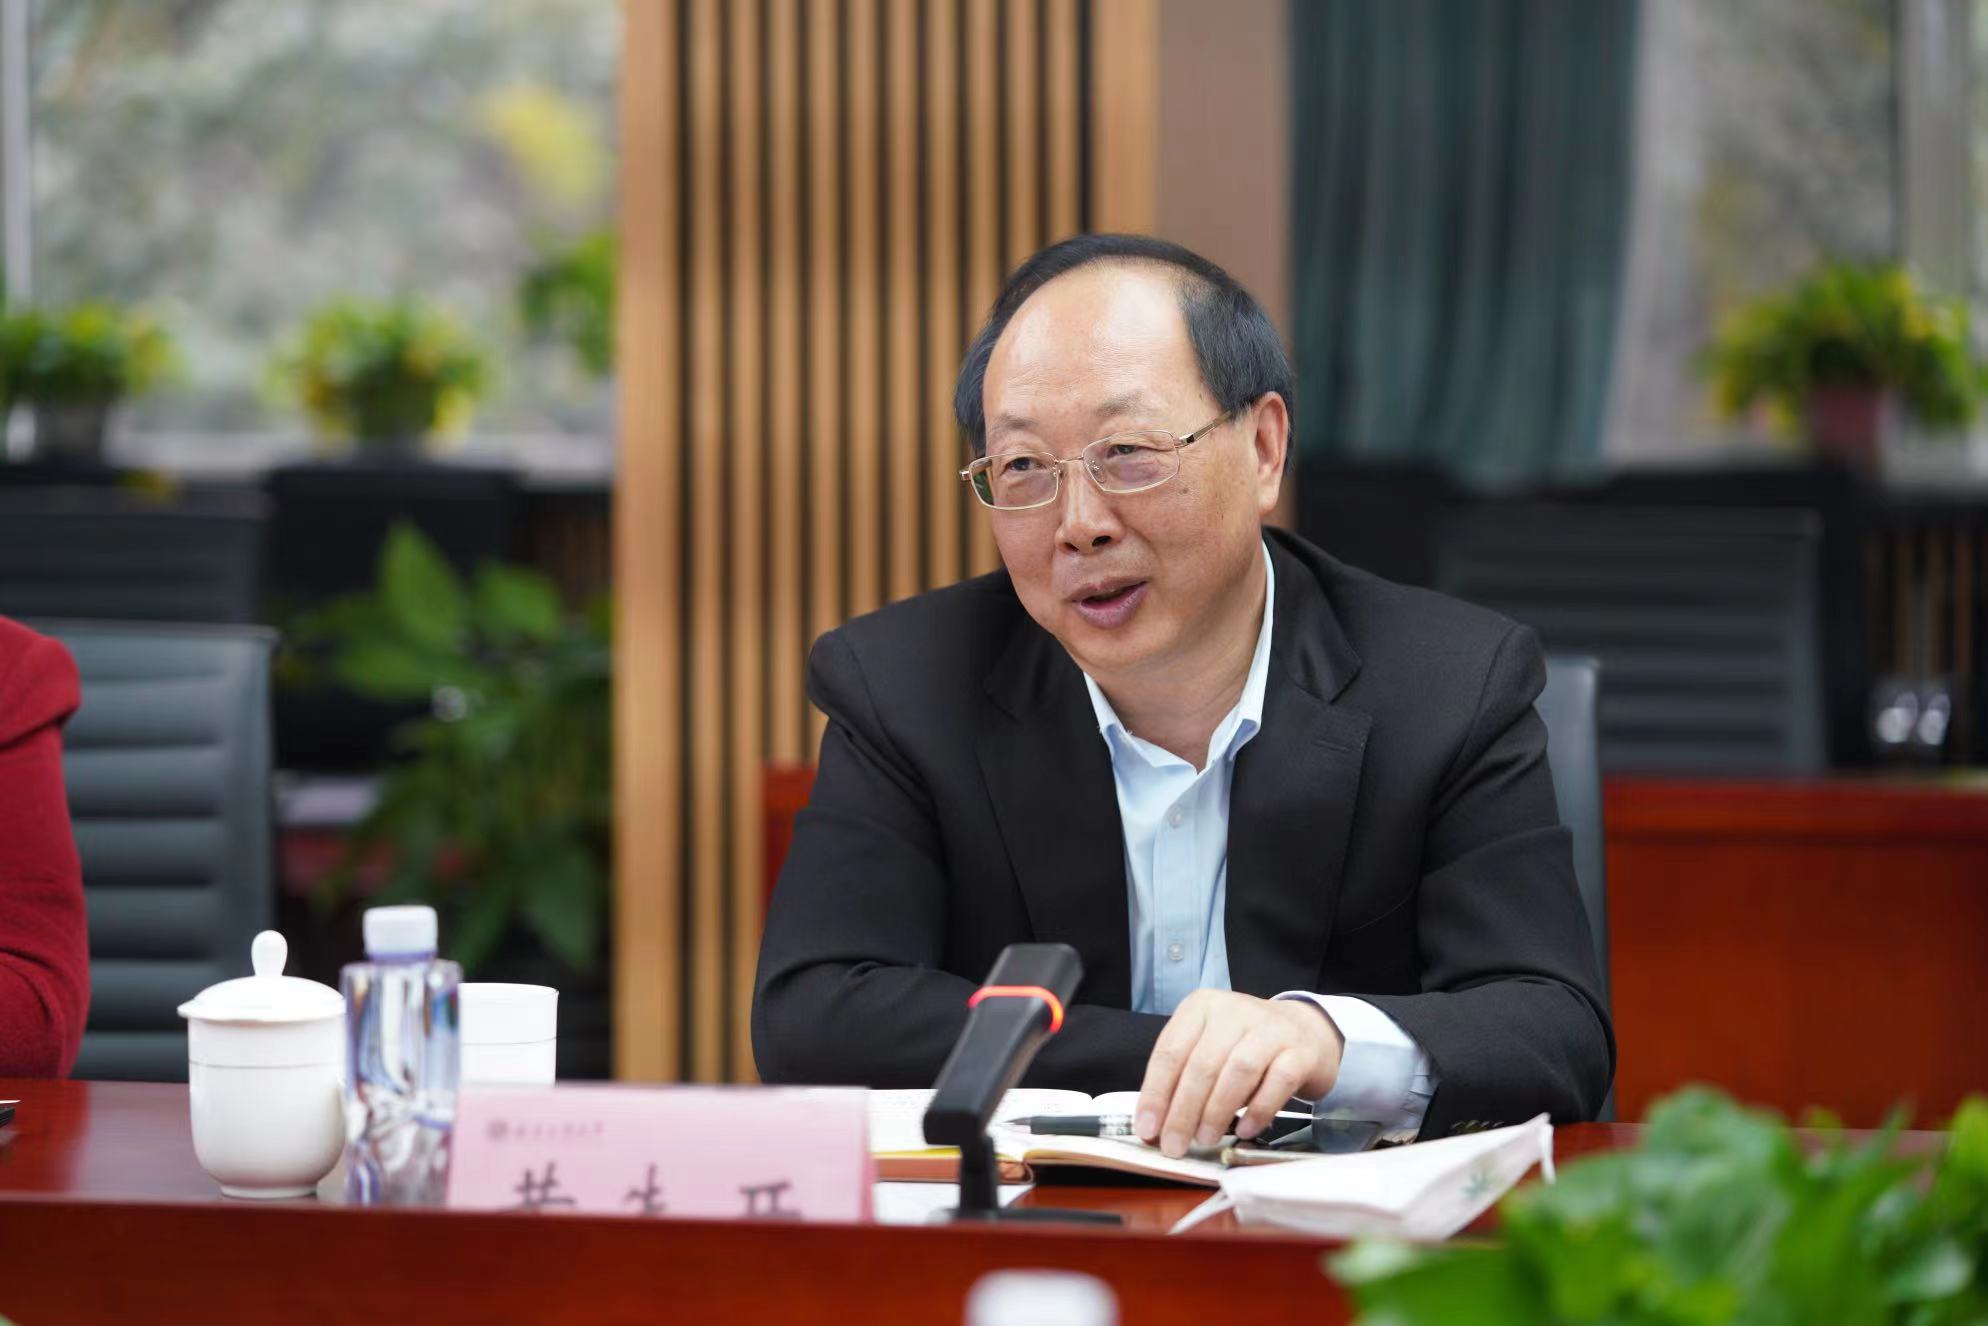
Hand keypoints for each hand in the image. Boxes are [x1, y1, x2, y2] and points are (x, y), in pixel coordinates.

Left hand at [1134, 990, 1343, 1157]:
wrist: (1306, 1031)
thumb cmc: (1246, 1045)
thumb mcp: (1209, 1048)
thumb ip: (1182, 1080)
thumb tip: (1156, 1126)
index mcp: (1201, 1007)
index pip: (1170, 1052)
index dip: (1156, 1094)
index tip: (1148, 1129)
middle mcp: (1234, 1011)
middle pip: (1202, 1064)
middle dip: (1183, 1111)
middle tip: (1175, 1145)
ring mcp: (1270, 1029)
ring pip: (1237, 1071)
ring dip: (1217, 1111)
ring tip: (1206, 1139)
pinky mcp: (1300, 1051)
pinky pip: (1277, 1082)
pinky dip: (1258, 1110)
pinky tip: (1244, 1129)